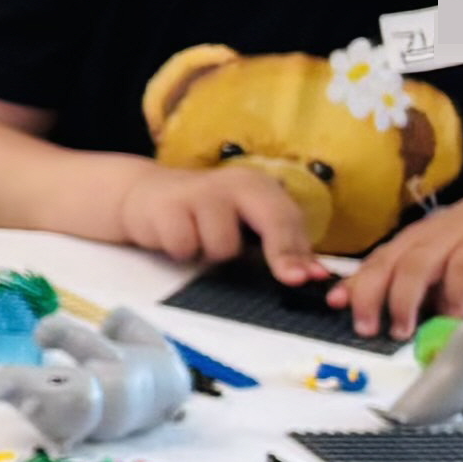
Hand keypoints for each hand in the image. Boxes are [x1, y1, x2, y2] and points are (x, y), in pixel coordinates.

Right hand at [111, 157, 329, 284]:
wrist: (146, 195)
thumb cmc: (204, 216)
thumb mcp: (244, 223)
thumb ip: (281, 247)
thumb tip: (316, 275)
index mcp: (258, 187)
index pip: (287, 219)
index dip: (299, 251)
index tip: (306, 279)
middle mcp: (234, 182)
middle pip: (272, 219)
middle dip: (282, 253)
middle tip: (288, 279)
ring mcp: (200, 192)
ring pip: (223, 246)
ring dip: (211, 255)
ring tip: (200, 242)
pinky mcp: (166, 206)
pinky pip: (185, 247)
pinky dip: (182, 252)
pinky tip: (176, 238)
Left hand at [331, 175, 462, 339]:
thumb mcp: (444, 258)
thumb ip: (420, 284)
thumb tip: (391, 315)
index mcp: (413, 242)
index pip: (375, 262)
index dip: (353, 283)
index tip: (335, 304)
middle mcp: (427, 238)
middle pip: (387, 263)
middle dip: (369, 295)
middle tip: (365, 328)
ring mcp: (455, 239)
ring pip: (417, 265)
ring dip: (404, 300)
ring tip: (401, 330)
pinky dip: (455, 293)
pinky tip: (452, 315)